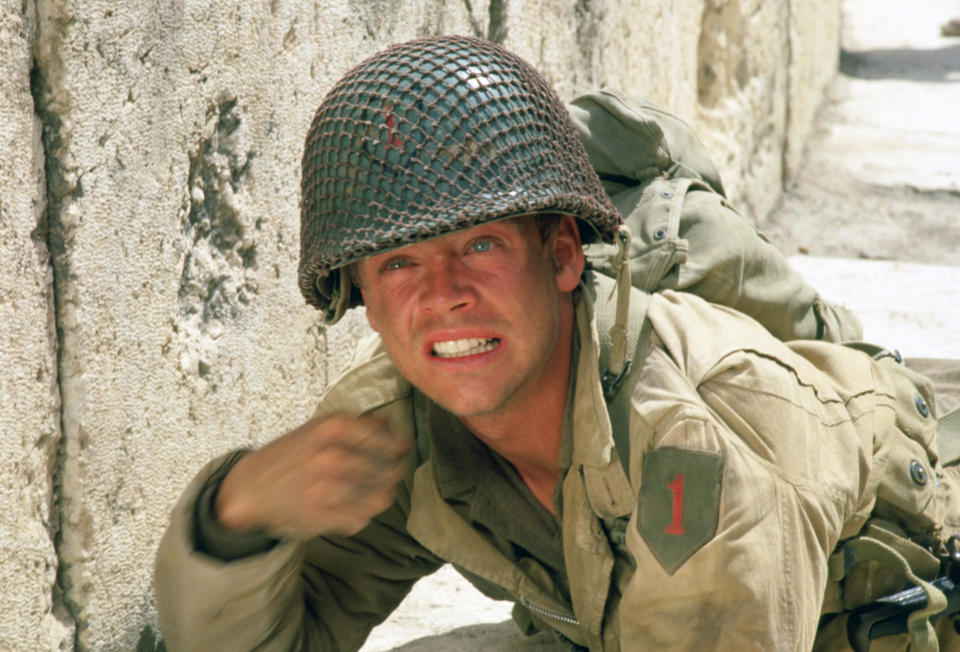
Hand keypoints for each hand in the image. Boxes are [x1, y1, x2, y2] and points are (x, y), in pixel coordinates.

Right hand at [215, 413, 410, 537]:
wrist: (250, 487)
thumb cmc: (289, 455)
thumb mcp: (318, 429)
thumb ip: (355, 424)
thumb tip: (389, 422)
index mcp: (332, 428)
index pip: (386, 438)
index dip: (398, 445)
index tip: (402, 449)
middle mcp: (332, 455)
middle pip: (387, 468)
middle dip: (394, 472)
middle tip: (393, 473)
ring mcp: (327, 486)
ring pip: (379, 496)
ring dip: (383, 495)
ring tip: (379, 492)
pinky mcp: (321, 514)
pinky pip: (361, 518)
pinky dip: (363, 515)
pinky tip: (355, 507)